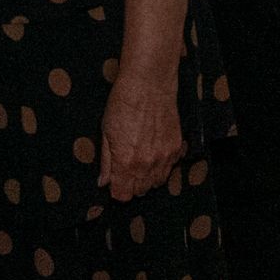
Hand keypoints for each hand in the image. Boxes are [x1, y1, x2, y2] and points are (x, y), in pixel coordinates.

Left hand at [98, 72, 184, 201]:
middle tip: (126, 167)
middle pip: (140, 191)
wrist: (149, 84)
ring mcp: (164, 157)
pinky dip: (162, 166)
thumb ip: (106, 161)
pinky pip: (170, 168)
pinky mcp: (176, 148)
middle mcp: (146, 165)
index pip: (122, 196)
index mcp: (125, 162)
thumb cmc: (123, 104)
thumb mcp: (106, 131)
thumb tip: (103, 182)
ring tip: (140, 160)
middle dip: (131, 184)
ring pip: (156, 183)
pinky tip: (154, 151)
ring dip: (147, 177)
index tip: (115, 181)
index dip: (116, 190)